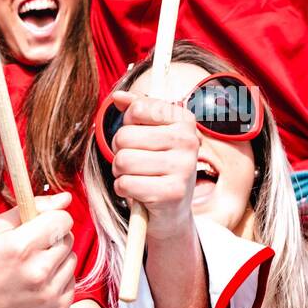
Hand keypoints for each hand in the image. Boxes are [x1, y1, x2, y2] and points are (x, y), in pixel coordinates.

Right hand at [0, 193, 75, 307]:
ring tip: (34, 267)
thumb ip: (31, 208)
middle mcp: (38, 271)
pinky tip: (39, 283)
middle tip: (32, 250)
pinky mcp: (58, 307)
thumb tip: (65, 198)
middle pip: (68, 238)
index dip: (52, 218)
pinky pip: (72, 279)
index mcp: (20, 248)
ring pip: (73, 258)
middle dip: (53, 239)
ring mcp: (49, 292)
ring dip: (57, 258)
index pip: (62, 220)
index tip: (41, 225)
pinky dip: (59, 278)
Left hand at [108, 90, 198, 240]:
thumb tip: (118, 96)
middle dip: (120, 152)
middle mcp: (189, 141)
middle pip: (124, 137)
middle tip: (135, 163)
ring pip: (123, 161)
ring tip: (137, 176)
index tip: (140, 137)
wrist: (172, 210)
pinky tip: (138, 191)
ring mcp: (183, 167)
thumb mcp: (150, 135)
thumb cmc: (157, 167)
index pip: (138, 109)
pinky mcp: (171, 192)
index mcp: (185, 121)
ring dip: (121, 172)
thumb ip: (136, 111)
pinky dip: (124, 189)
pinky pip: (125, 184)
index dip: (127, 125)